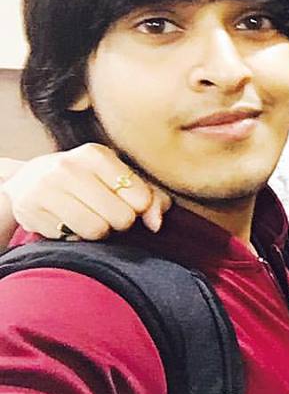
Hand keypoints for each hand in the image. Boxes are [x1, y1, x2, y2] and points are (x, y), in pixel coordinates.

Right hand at [0, 143, 170, 240]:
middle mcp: (68, 167)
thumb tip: (156, 224)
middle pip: (121, 217)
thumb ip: (150, 197)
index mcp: (95, 154)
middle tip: (106, 213)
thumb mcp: (117, 178)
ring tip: (88, 217)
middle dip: (119, 222)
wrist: (27, 180)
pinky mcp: (30, 212)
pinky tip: (66, 221)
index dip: (138, 207)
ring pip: (96, 231)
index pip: (140, 198)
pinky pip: (70, 239)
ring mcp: (45, 189)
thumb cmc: (86, 180)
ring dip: (98, 232)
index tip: (126, 201)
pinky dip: (74, 236)